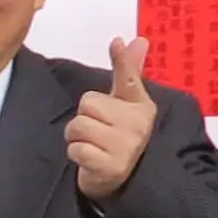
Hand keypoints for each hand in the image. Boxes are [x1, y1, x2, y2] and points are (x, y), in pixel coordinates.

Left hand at [65, 36, 155, 203]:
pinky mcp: (110, 166)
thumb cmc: (119, 133)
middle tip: (97, 132)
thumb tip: (138, 40)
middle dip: (84, 117)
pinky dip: (76, 154)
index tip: (116, 42)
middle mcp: (137, 124)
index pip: (129, 79)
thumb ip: (128, 72)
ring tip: (92, 144)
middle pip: (87, 104)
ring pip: (78, 126)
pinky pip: (76, 149)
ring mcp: (126, 146)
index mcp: (141, 105)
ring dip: (77, 137)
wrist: (120, 178)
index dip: (122, 60)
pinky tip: (89, 158)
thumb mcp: (125, 102)